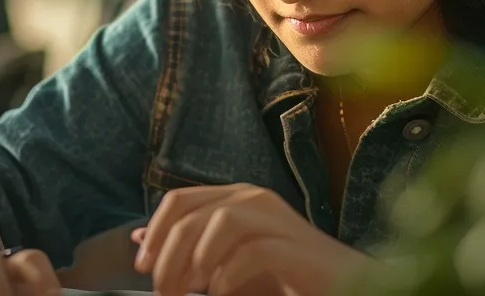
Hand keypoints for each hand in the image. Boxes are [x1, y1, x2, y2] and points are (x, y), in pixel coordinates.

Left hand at [133, 184, 371, 295]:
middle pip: (190, 213)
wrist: (345, 283)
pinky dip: (229, 274)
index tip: (143, 268)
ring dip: (193, 261)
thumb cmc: (283, 274)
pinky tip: (223, 292)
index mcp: (235, 198)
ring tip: (189, 292)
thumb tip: (138, 240)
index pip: (178, 200)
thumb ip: (187, 249)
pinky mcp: (294, 246)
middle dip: (166, 255)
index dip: (153, 233)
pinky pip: (253, 250)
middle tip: (163, 292)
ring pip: (218, 222)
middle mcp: (254, 198)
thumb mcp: (225, 261)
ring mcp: (276, 219)